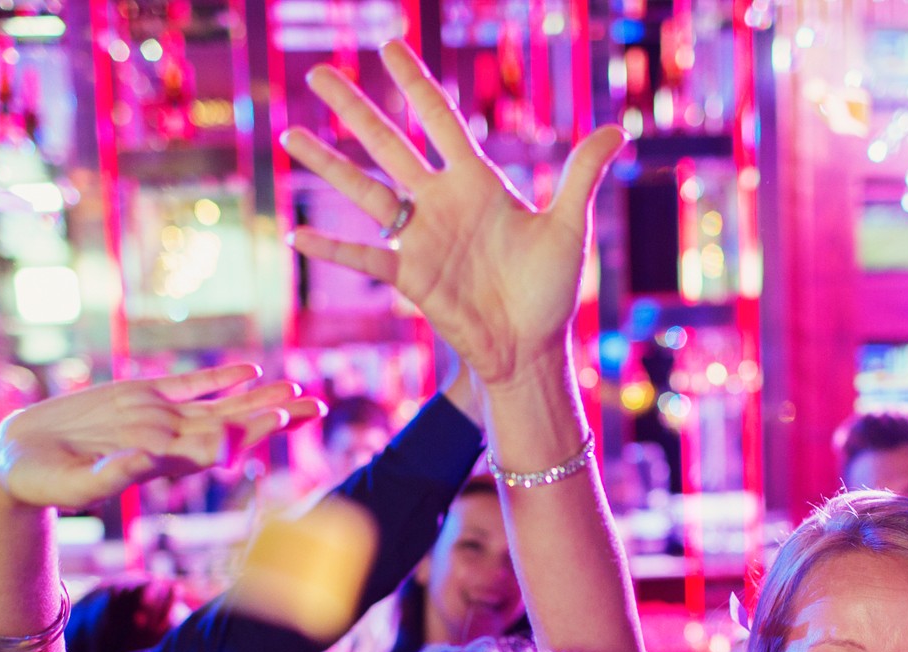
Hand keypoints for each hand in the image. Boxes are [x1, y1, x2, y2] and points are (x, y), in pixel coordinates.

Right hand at [0, 365, 320, 510]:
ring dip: (258, 396)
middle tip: (317, 407)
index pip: (216, 447)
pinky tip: (251, 369)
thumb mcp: (77, 484)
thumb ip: (113, 474)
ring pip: (220, 405)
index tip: (278, 417)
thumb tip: (150, 461)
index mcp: (161, 464)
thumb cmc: (45, 484)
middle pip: (233, 426)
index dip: (249, 431)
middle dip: (274, 416)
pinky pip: (189, 385)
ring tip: (298, 387)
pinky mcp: (140, 395)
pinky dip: (219, 378)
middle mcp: (170, 441)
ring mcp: (159, 417)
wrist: (20, 460)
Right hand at [281, 43, 622, 386]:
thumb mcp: (568, 228)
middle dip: (353, 110)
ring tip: (289, 136)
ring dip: (327, 166)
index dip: (414, 84)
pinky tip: (297, 234)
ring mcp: (420, 238)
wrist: (531, 349)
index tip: (388, 47)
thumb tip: (618, 129)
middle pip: (388, 144)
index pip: (439, 120)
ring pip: (364, 191)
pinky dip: (333, 247)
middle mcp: (441, 202)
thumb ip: (581, 175)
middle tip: (319, 75)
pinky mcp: (409, 277)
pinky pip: (364, 256)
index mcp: (477, 182)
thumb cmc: (551, 290)